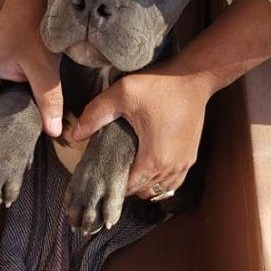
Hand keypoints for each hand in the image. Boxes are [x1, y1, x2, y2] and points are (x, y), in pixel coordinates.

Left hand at [69, 67, 212, 197]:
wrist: (194, 78)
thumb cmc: (159, 86)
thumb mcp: (122, 93)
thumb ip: (96, 114)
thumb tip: (76, 135)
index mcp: (153, 158)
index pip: (129, 188)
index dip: (113, 185)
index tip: (102, 175)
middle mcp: (171, 168)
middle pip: (144, 191)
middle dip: (127, 186)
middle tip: (111, 170)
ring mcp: (184, 164)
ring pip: (159, 190)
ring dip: (144, 185)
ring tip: (130, 169)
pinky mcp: (191, 157)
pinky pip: (174, 183)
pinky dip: (160, 181)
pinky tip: (150, 168)